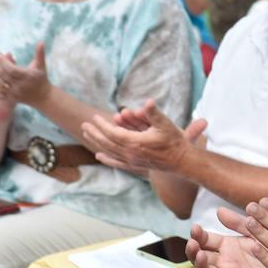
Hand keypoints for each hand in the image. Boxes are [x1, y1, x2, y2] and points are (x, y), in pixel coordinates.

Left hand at [0, 42, 51, 106]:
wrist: (42, 97)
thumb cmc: (40, 78)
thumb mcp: (41, 66)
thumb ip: (40, 54)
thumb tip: (41, 42)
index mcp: (27, 77)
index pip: (12, 69)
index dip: (3, 61)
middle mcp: (19, 86)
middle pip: (2, 75)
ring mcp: (13, 93)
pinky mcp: (8, 98)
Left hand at [83, 99, 207, 172]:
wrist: (182, 161)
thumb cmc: (175, 141)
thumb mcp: (166, 124)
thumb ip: (154, 113)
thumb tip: (148, 102)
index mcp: (135, 143)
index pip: (112, 133)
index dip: (102, 125)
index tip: (94, 117)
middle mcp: (130, 154)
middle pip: (107, 143)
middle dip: (95, 133)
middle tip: (84, 125)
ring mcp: (132, 161)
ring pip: (110, 152)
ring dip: (97, 143)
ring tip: (87, 135)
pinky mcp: (136, 166)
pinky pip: (117, 163)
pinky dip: (107, 159)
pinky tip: (99, 156)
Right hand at [188, 219, 267, 267]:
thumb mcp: (255, 233)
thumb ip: (239, 223)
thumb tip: (219, 210)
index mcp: (227, 245)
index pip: (205, 239)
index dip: (198, 235)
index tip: (195, 227)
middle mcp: (224, 261)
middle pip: (200, 256)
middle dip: (193, 249)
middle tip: (192, 242)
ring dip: (198, 264)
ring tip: (198, 255)